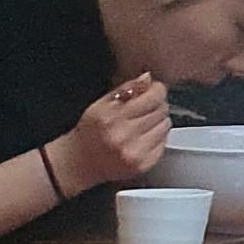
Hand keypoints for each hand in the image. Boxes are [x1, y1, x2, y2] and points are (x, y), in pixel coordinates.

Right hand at [59, 75, 169, 193]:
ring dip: (158, 122)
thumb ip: (127, 88)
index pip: (154, 97)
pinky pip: (164, 143)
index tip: (154, 90)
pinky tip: (142, 138)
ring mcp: (134, 153)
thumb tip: (148, 78)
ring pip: (165, 126)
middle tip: (144, 109)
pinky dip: (157, 138)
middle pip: (162, 110)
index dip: (157, 90)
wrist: (78, 163)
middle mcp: (123, 136)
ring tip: (141, 124)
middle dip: (156, 105)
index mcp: (111, 118)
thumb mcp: (100, 104)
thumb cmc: (89, 132)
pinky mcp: (142, 165)